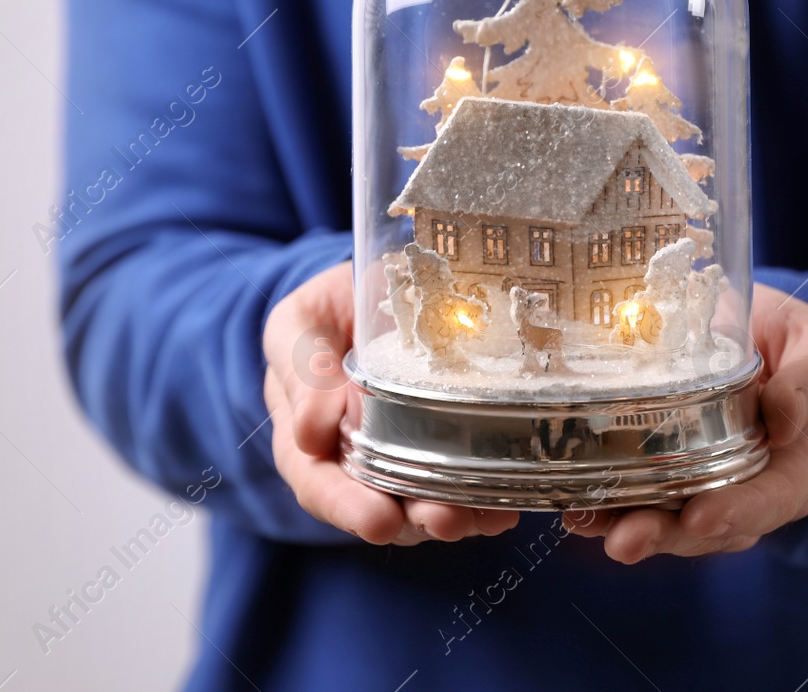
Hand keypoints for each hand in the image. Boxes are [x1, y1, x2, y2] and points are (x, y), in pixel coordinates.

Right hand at [261, 262, 520, 544]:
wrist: (383, 286)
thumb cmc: (332, 305)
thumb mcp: (303, 320)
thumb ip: (304, 365)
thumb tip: (311, 433)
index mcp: (306, 431)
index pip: (316, 481)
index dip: (345, 506)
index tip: (378, 521)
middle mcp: (351, 458)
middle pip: (376, 504)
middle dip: (413, 519)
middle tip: (445, 521)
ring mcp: (399, 457)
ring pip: (421, 502)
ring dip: (455, 514)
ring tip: (484, 516)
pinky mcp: (444, 448)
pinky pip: (459, 483)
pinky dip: (482, 499)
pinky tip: (504, 506)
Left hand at [567, 281, 807, 562]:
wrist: (754, 330)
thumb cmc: (794, 344)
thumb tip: (785, 417)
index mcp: (792, 472)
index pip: (768, 503)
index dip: (734, 513)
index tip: (700, 516)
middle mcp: (746, 492)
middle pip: (707, 528)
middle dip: (664, 534)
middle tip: (625, 537)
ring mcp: (700, 487)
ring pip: (664, 521)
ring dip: (623, 524)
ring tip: (586, 520)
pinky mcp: (660, 473)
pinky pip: (634, 497)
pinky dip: (604, 504)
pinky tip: (574, 503)